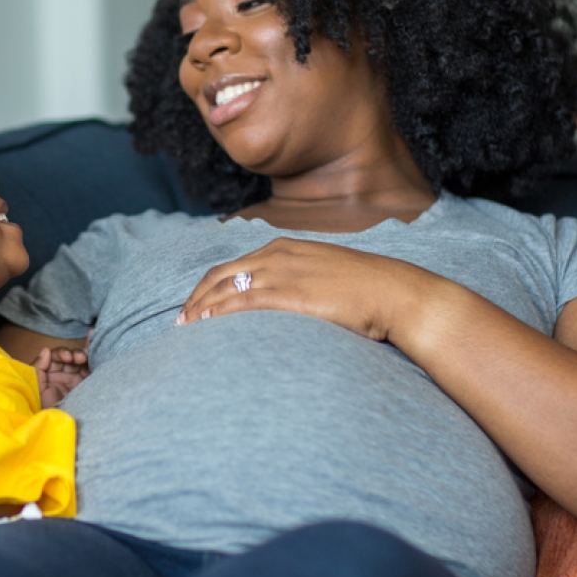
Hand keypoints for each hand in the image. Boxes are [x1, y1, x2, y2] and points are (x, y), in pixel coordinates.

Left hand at [33, 345, 89, 406]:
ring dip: (84, 358)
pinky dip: (93, 364)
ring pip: (81, 362)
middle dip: (75, 355)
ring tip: (86, 360)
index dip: (62, 353)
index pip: (56, 356)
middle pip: (70, 357)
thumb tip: (46, 350)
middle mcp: (63, 374)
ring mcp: (75, 380)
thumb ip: (39, 367)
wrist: (56, 424)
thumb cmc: (43, 407)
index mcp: (50, 372)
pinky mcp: (86, 386)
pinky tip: (94, 361)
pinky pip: (90, 372)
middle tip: (80, 359)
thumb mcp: (37, 387)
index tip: (67, 357)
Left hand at [175, 237, 438, 347]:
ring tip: (185, 329)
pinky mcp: (289, 294)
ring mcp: (282, 273)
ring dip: (200, 308)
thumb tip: (285, 304)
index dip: (209, 287)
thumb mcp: (325, 277)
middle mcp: (276, 255)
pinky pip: (242, 302)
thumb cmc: (367, 291)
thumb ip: (299, 283)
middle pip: (219, 275)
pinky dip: (217, 313)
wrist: (396, 293)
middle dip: (195, 298)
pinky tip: (205, 326)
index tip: (196, 306)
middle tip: (181, 322)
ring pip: (225, 288)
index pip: (232, 266)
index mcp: (284, 247)